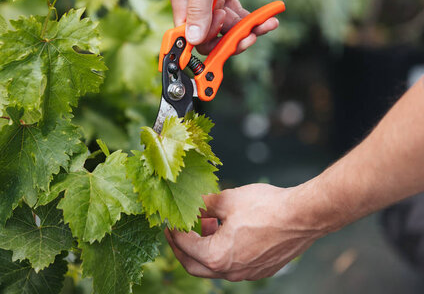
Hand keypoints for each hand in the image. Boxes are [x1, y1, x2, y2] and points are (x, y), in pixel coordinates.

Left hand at [164, 183, 324, 280]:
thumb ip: (203, 204)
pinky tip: (224, 234)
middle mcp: (230, 272)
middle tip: (174, 232)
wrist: (303, 216)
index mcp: (217, 256)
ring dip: (202, 251)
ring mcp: (247, 274)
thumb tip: (190, 204)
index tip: (169, 219)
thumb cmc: (266, 207)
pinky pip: (232, 266)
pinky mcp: (260, 270)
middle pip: (193, 266)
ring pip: (213, 268)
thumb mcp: (227, 199)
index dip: (173, 231)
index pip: (183, 245)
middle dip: (180, 249)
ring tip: (200, 230)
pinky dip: (221, 253)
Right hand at [169, 0, 278, 53]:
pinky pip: (236, 12)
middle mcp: (194, 4)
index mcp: (182, 2)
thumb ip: (199, 8)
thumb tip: (193, 39)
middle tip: (253, 36)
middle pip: (212, 35)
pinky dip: (250, 17)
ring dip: (247, 28)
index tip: (229, 36)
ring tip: (269, 23)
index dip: (210, 42)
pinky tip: (267, 17)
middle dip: (233, 39)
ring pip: (227, 26)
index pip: (191, 37)